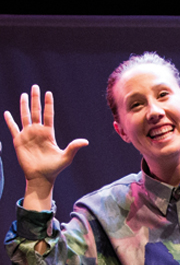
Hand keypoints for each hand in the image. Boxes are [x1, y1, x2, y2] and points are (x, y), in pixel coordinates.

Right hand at [4, 86, 87, 201]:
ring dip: (23, 106)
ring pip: (25, 116)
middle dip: (35, 99)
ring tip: (23, 94)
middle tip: (35, 87)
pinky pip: (13, 128)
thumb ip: (73, 147)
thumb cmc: (54, 168)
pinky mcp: (19, 141)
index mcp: (48, 133)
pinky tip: (7, 113)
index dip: (48, 104)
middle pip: (36, 111)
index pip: (48, 115)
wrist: (41, 177)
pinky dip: (10, 121)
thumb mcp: (66, 157)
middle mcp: (38, 131)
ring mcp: (28, 135)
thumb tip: (86, 141)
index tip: (48, 92)